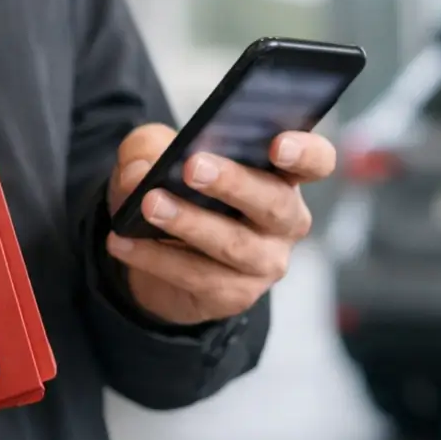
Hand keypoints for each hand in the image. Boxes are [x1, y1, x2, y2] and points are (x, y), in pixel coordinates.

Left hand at [105, 123, 335, 325]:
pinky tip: (124, 241)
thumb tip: (141, 171)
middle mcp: (285, 220)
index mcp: (282, 174)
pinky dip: (157, 257)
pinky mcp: (235, 294)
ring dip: (190, 222)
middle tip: (194, 167)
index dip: (306, 153)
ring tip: (150, 204)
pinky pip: (198, 276)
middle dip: (235, 183)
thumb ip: (148, 149)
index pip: (317, 161)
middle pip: (275, 203)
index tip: (278, 145)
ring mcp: (265, 262)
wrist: (158, 254)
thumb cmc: (176, 190)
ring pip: (235, 245)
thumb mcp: (156, 154)